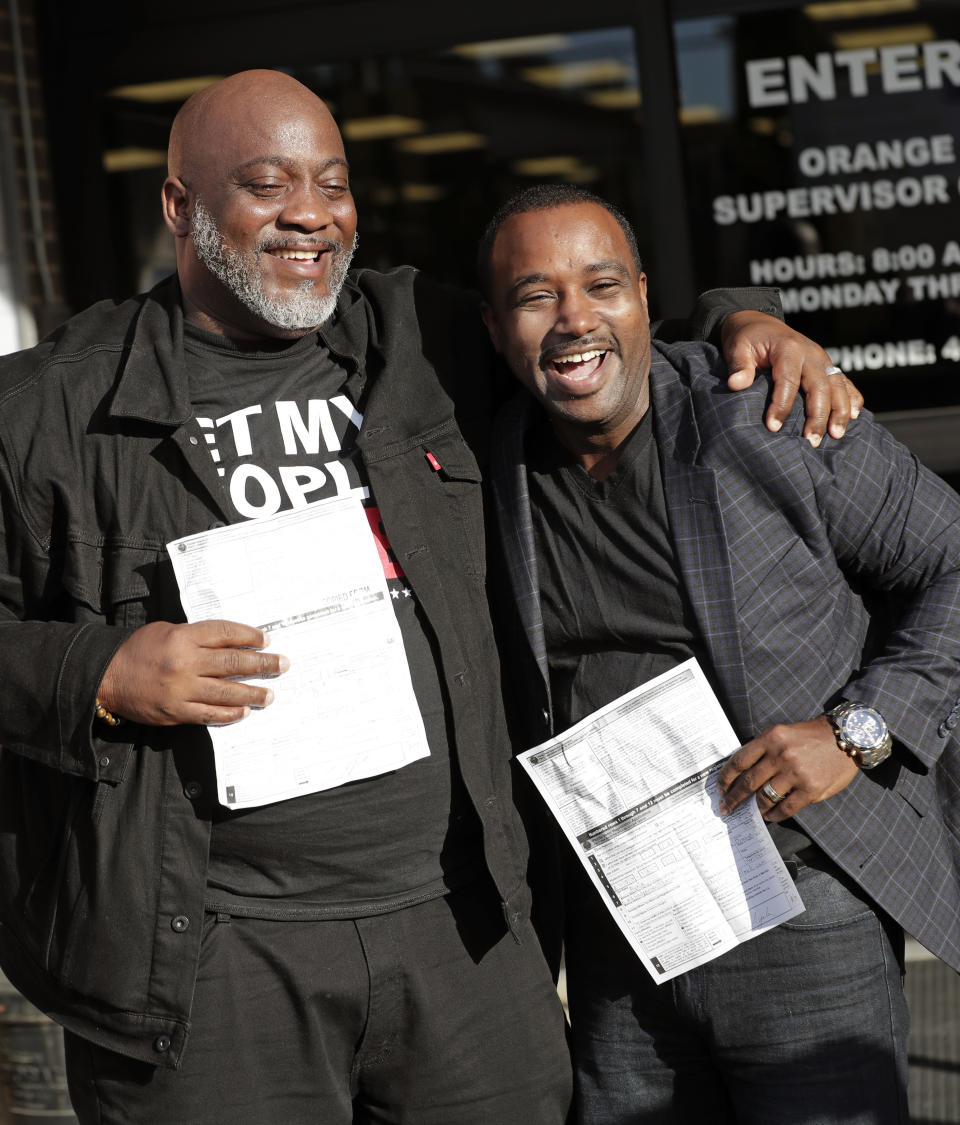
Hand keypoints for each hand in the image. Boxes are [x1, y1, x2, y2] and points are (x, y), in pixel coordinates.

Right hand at [97, 620, 288, 726]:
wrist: (106, 677)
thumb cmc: (138, 650)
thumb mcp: (166, 631)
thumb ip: (196, 636)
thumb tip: (231, 643)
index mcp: (183, 637)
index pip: (226, 634)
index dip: (250, 636)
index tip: (267, 639)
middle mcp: (185, 662)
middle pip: (233, 663)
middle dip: (263, 664)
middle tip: (282, 664)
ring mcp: (181, 690)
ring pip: (227, 692)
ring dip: (253, 693)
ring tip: (270, 694)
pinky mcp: (176, 712)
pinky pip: (210, 715)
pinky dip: (230, 714)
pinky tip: (245, 711)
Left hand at [717, 716, 858, 821]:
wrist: (847, 738)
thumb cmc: (811, 736)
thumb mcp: (783, 733)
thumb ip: (764, 750)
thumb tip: (742, 773)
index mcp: (771, 738)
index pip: (739, 761)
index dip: (726, 778)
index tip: (720, 788)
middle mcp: (781, 755)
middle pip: (748, 782)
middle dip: (734, 798)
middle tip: (725, 808)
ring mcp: (796, 773)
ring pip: (765, 797)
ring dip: (754, 808)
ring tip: (750, 812)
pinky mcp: (810, 790)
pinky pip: (785, 808)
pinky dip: (774, 815)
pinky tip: (769, 816)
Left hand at [721, 311, 863, 444]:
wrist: (760, 324)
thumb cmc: (747, 339)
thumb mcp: (737, 347)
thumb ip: (739, 366)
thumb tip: (736, 384)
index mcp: (788, 348)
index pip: (788, 380)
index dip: (781, 405)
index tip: (773, 427)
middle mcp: (811, 353)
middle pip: (820, 387)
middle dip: (817, 416)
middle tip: (811, 442)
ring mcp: (823, 359)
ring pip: (838, 386)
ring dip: (839, 412)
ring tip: (836, 436)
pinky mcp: (828, 366)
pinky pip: (845, 382)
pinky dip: (852, 398)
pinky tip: (853, 417)